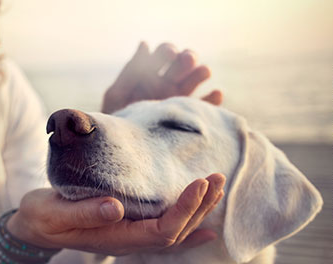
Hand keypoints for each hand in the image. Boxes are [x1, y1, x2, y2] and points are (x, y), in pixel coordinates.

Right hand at [6, 173, 225, 255]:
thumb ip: (84, 213)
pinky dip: (188, 228)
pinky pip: (164, 233)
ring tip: (216, 189)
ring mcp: (130, 237)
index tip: (200, 183)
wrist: (34, 228)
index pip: (161, 230)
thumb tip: (115, 207)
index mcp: (114, 239)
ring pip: (174, 232)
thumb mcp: (54, 214)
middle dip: (200, 206)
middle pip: (176, 232)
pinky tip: (206, 227)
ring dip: (198, 212)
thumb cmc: (42, 218)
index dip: (184, 210)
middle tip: (217, 178)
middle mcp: (128, 242)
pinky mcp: (128, 228)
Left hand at [102, 42, 222, 113]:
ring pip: (196, 80)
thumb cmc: (116, 122)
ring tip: (203, 72)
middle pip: (183, 63)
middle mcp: (167, 84)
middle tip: (187, 60)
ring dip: (201, 72)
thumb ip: (131, 72)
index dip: (168, 51)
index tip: (169, 54)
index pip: (164, 54)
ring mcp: (179, 100)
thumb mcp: (117, 96)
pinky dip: (213, 99)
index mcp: (150, 74)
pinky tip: (215, 94)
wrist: (123, 150)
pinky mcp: (189, 117)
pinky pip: (205, 107)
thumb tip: (145, 43)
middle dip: (187, 58)